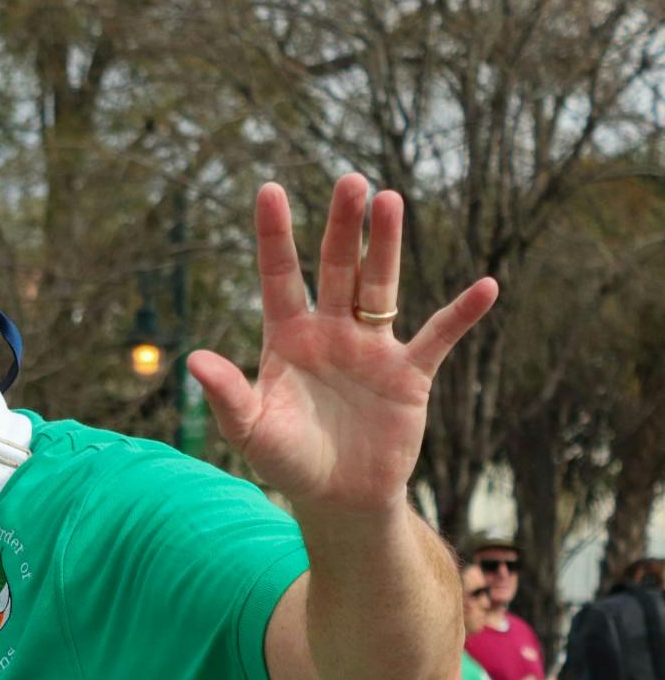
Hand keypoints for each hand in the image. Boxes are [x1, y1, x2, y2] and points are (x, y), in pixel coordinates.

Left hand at [188, 176, 498, 516]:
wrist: (338, 498)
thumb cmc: (288, 461)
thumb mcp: (251, 431)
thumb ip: (227, 395)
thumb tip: (193, 361)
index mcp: (287, 338)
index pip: (279, 276)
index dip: (275, 235)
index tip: (269, 190)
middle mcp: (330, 332)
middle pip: (336, 268)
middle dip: (342, 226)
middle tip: (350, 181)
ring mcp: (371, 349)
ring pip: (379, 286)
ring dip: (386, 246)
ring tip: (389, 200)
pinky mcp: (409, 375)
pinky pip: (438, 338)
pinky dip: (461, 315)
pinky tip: (486, 287)